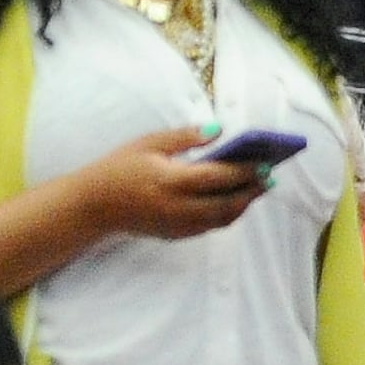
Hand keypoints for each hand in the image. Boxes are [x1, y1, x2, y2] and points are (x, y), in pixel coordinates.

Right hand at [73, 125, 266, 242]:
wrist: (95, 205)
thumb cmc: (120, 167)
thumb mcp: (148, 143)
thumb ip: (185, 137)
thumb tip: (219, 130)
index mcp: (172, 180)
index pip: (219, 177)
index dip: (245, 171)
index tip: (265, 163)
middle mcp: (180, 207)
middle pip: (228, 203)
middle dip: (251, 191)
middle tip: (270, 177)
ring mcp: (180, 225)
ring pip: (223, 219)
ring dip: (243, 204)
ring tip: (257, 188)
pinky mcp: (178, 235)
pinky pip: (211, 226)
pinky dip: (227, 213)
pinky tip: (233, 200)